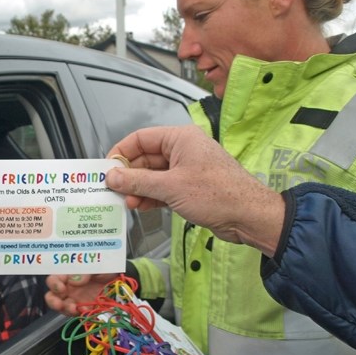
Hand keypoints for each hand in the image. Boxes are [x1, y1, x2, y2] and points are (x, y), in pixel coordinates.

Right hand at [45, 273, 118, 315]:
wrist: (120, 282)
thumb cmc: (107, 270)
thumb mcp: (97, 266)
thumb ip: (85, 272)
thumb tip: (73, 280)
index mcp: (69, 275)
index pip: (54, 279)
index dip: (54, 283)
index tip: (61, 287)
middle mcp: (69, 288)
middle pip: (52, 295)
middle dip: (52, 301)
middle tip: (59, 303)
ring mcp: (75, 300)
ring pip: (61, 307)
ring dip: (65, 309)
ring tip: (74, 309)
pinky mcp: (84, 310)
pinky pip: (77, 314)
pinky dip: (80, 314)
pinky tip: (87, 310)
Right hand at [105, 125, 284, 256]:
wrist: (248, 215)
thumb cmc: (218, 194)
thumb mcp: (171, 187)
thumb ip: (138, 181)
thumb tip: (113, 177)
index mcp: (180, 138)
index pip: (140, 138)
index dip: (121, 153)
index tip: (106, 169)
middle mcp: (183, 150)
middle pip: (145, 158)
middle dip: (129, 176)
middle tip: (114, 190)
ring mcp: (187, 169)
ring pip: (154, 175)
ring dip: (139, 189)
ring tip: (128, 202)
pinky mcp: (191, 187)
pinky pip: (164, 188)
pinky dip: (151, 196)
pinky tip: (141, 206)